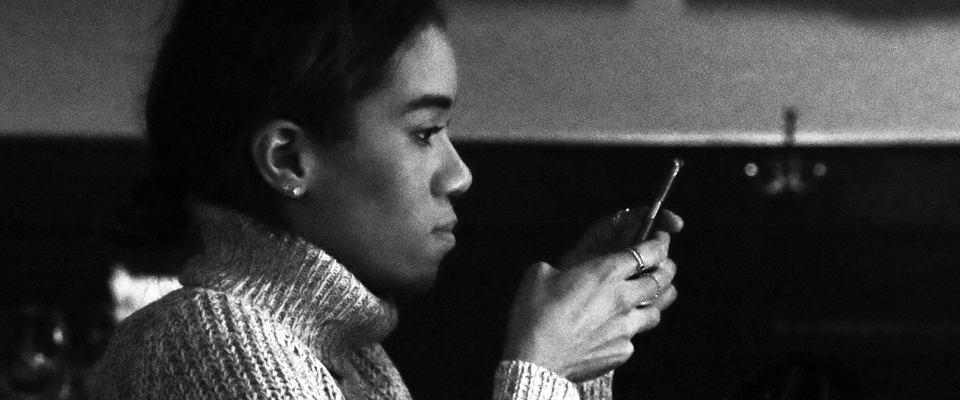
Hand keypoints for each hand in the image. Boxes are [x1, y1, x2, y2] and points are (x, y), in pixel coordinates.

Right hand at [502, 210, 679, 381]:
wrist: (536, 359)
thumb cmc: (534, 314)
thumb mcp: (540, 275)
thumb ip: (561, 269)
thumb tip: (560, 274)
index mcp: (605, 272)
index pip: (648, 252)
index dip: (659, 244)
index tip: (660, 239)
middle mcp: (623, 298)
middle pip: (662, 280)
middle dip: (667, 268)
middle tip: (665, 265)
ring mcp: (626, 328)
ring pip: (657, 311)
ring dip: (656, 301)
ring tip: (650, 298)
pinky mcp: (622, 351)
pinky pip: (634, 338)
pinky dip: (630, 331)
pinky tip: (618, 331)